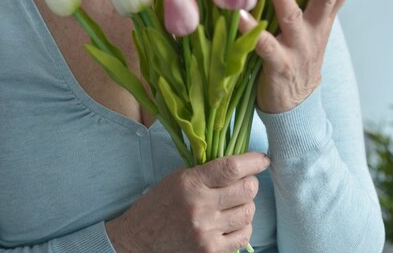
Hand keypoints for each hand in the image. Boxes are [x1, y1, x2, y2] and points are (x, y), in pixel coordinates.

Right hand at [105, 152, 269, 252]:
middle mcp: (200, 207)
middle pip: (246, 190)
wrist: (139, 239)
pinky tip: (231, 222)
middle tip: (246, 182)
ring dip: (247, 205)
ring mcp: (207, 232)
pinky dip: (243, 227)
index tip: (262, 159)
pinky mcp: (210, 252)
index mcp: (191, 182)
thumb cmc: (160, 203)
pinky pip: (243, 236)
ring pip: (248, 213)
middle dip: (252, 183)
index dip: (253, 161)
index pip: (231, 168)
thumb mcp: (179, 178)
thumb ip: (207, 172)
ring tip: (235, 204)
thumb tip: (241, 165)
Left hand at [248, 0, 367, 112]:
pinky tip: (240, 14)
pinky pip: (264, 44)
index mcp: (323, 19)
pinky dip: (252, 29)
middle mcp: (315, 30)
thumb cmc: (298, 57)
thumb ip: (307, 0)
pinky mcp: (279, 64)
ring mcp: (298, 47)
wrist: (297, 106)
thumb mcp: (312, 27)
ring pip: (293, 15)